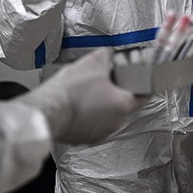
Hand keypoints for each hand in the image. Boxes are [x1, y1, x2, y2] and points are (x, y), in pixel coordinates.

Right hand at [17, 48, 143, 143]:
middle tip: (104, 80)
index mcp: (124, 104)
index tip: (135, 76)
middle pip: (124, 104)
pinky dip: (89, 116)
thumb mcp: (92, 63)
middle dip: (116, 92)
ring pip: (108, 115)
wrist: (48, 111)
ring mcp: (101, 133)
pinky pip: (93, 125)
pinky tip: (78, 105)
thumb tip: (111, 54)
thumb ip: (107, 56)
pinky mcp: (86, 139)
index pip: (144, 94)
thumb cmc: (71, 90)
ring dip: (102, 105)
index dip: (141, 82)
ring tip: (87, 93)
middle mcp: (117, 122)